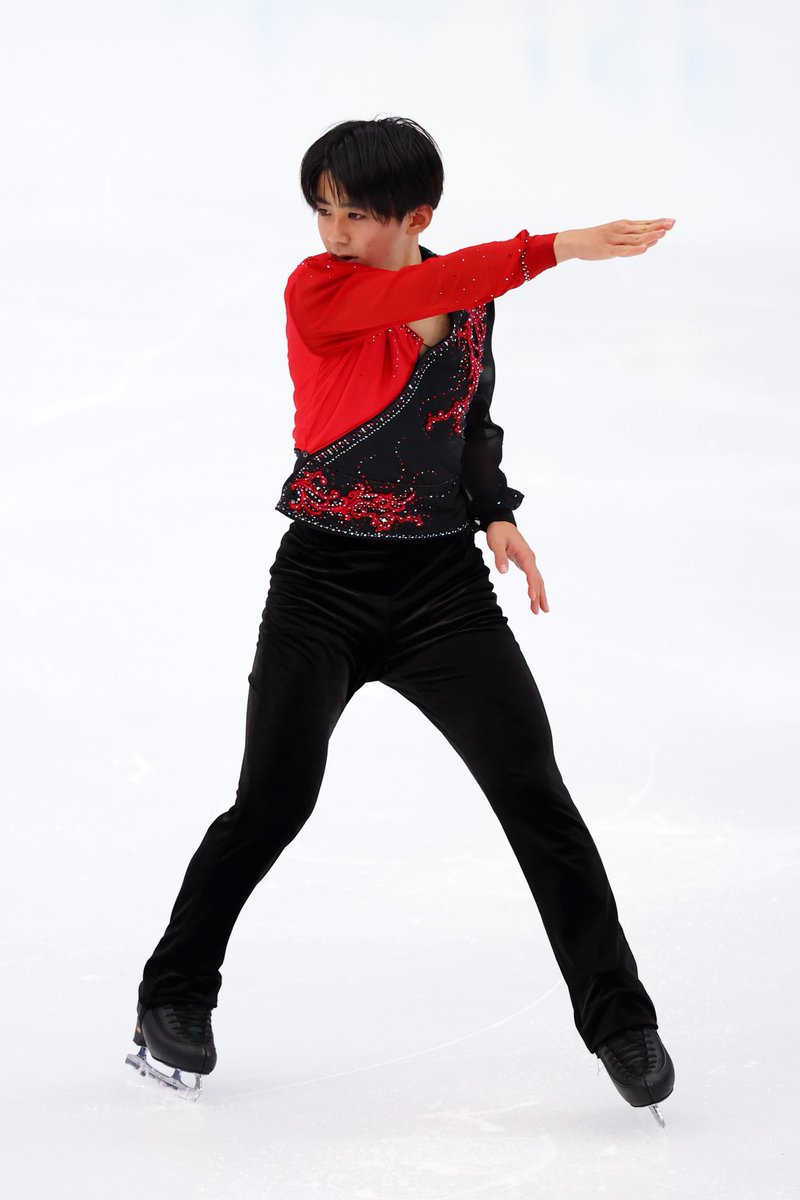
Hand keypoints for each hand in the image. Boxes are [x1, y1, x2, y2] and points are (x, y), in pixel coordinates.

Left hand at [486, 521, 548, 614]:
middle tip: (541, 611)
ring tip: (541, 610)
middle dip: (539, 595)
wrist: (501, 523)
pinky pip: (533, 577)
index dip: (532, 585)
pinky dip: (536, 588)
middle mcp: (530, 558)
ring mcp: (529, 561)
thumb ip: (500, 557)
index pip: (531, 572)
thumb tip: (503, 571)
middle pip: (538, 579)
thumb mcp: (496, 543)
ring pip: (537, 580)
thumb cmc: (498, 532)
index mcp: (524, 554)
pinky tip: (535, 598)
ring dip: (540, 594)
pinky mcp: (525, 562)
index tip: (532, 597)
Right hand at [554, 218, 675, 262]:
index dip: (658, 222)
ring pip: (635, 239)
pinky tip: (644, 249)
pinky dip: (634, 250)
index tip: (672, 221)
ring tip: (663, 234)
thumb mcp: (615, 235)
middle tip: (672, 223)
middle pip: (642, 229)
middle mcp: (620, 230)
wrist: (575, 240)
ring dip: (649, 236)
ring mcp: (614, 240)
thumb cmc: (595, 239)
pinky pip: (623, 251)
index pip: (644, 224)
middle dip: (658, 226)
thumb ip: (631, 238)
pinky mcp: (607, 250)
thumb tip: (650, 242)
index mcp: (623, 225)